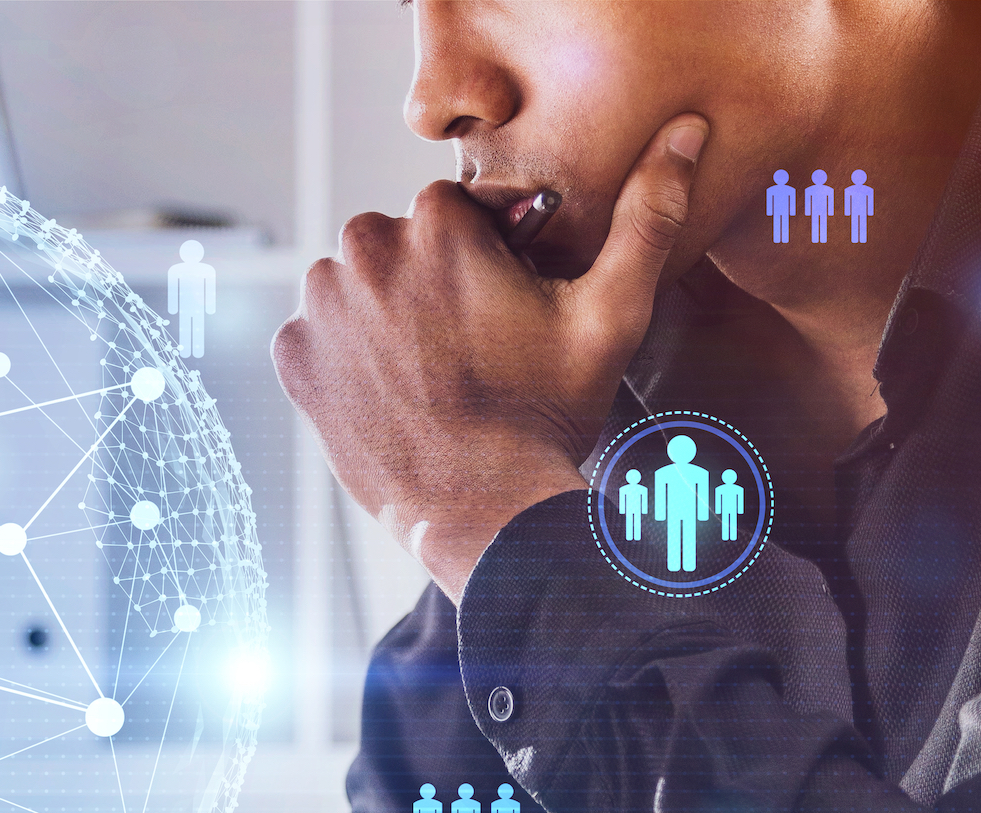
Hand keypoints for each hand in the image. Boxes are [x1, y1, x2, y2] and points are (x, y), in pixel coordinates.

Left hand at [272, 115, 708, 599]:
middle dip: (427, 278)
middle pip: (398, 242)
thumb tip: (687, 131)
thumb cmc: (549, 412)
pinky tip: (391, 389)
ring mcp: (320, 304)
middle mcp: (363, 250)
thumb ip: (647, 215)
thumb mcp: (612, 312)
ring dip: (384, 310)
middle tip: (468, 344)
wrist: (480, 512)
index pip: (452, 210)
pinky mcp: (292, 354)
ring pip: (356, 282)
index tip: (501, 306)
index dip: (482, 256)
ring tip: (431, 368)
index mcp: (435, 221)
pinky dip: (346, 352)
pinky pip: (319, 331)